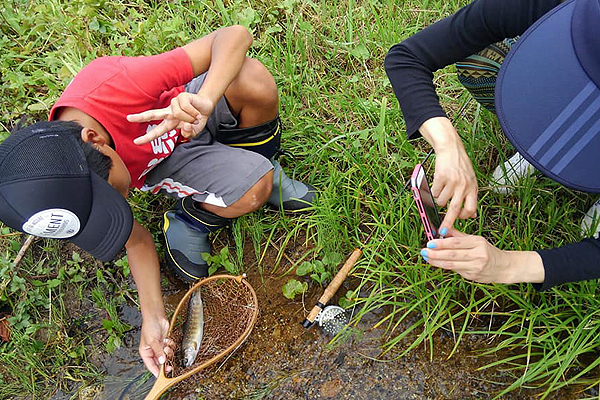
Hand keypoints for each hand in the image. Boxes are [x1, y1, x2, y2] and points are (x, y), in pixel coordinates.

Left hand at [127, 92, 214, 144]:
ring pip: (178, 114)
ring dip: (190, 118)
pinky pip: (185, 108)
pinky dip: (193, 113)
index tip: (136, 141)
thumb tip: (185, 127)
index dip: (147, 137)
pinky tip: (197, 113)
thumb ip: (189, 134)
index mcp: (170, 123)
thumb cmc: (197, 119)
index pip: (157, 130)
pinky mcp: (181, 97)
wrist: (206, 107)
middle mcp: (169, 113)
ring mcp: (174, 104)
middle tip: (128, 119)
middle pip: (153, 115)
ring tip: (196, 118)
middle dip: (140, 117)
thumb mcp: (193, 131)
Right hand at [139, 317, 175, 376]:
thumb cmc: (149, 327)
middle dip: (165, 362)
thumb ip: (158, 351)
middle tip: (170, 365)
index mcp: (145, 352)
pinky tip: (169, 341)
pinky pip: (170, 348)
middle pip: (160, 362)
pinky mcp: (165, 342)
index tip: (162, 376)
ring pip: (166, 356)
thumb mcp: (152, 341)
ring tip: (167, 347)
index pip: (151, 365)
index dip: (156, 371)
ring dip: (168, 352)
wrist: (156, 316)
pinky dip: (171, 346)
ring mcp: (159, 347)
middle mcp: (152, 351)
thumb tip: (162, 361)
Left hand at [420, 228, 544, 283]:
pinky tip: (437, 263)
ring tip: (427, 258)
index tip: (429, 243)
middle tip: (424, 251)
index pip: (456, 243)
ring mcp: (475, 267)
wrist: (504, 267)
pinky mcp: (473, 276)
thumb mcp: (475, 240)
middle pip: (452, 255)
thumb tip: (442, 230)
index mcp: (478, 242)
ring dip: (436, 262)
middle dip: (435, 254)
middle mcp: (478, 255)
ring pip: (452, 265)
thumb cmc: (487, 251)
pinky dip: (445, 266)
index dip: (441, 243)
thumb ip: (458, 236)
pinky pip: (456, 270)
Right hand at [431, 139, 477, 229]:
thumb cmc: (460, 165)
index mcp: (473, 188)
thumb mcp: (471, 181)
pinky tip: (439, 182)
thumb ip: (471, 197)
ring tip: (442, 190)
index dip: (463, 217)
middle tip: (442, 232)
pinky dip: (434, 190)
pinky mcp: (441, 178)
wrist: (451, 149)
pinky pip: (434, 192)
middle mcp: (464, 186)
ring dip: (439, 199)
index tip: (457, 221)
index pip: (471, 209)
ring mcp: (452, 182)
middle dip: (447, 223)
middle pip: (455, 210)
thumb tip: (473, 215)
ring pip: (441, 201)